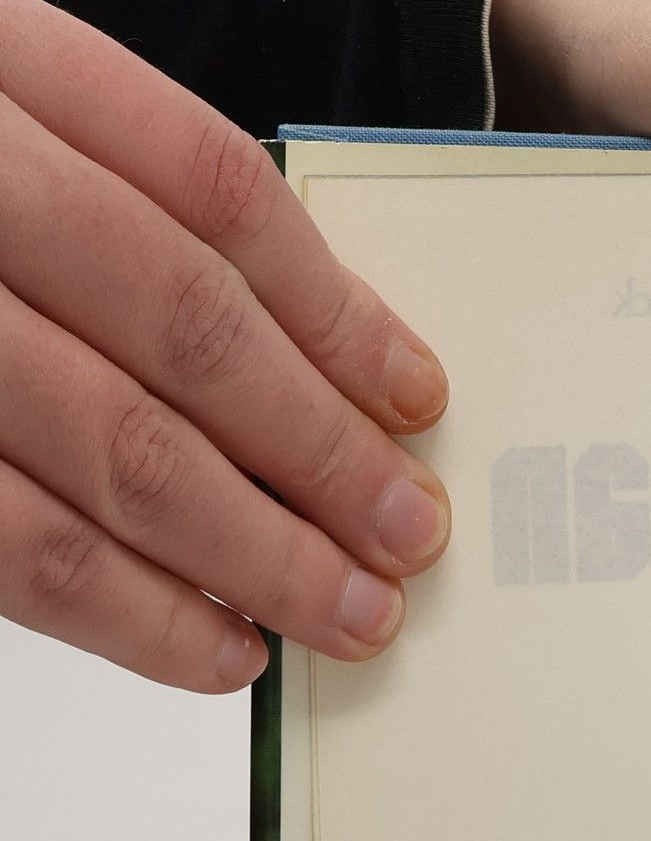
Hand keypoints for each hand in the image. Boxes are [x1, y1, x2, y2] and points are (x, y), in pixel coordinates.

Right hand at [0, 0, 451, 690]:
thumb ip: (105, 193)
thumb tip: (318, 355)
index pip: (210, 191)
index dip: (335, 308)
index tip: (418, 398)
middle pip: (182, 332)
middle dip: (318, 453)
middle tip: (409, 535)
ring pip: (107, 450)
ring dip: (252, 554)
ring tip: (348, 617)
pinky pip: (7, 543)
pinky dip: (126, 612)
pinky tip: (213, 649)